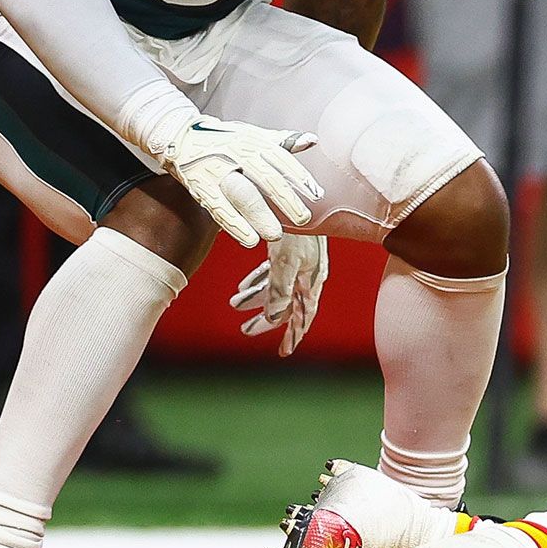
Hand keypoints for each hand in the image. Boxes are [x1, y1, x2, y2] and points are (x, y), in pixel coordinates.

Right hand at [153, 116, 321, 247]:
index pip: (282, 159)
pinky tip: (249, 239)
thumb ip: (283, 141)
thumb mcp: (253, 135)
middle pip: (265, 178)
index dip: (300, 177)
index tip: (317, 194)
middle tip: (303, 219)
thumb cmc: (224, 138)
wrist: (180, 136)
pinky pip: (219, 208)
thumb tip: (312, 140)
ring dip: (259, 216)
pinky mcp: (200, 186)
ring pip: (242, 195)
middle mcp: (237, 154)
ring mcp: (217, 170)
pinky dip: (234, 225)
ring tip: (276, 235)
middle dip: (285, 200)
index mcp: (254, 141)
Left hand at [232, 234, 326, 355]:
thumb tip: (274, 317)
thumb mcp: (286, 261)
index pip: (304, 315)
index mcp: (311, 280)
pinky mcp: (289, 248)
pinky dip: (259, 281)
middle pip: (288, 304)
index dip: (294, 334)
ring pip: (278, 287)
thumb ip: (280, 290)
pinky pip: (274, 272)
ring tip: (235, 304)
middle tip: (246, 330)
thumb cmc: (297, 227)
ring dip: (257, 298)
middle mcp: (308, 273)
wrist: (297, 195)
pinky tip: (243, 285)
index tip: (283, 351)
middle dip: (267, 319)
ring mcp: (299, 261)